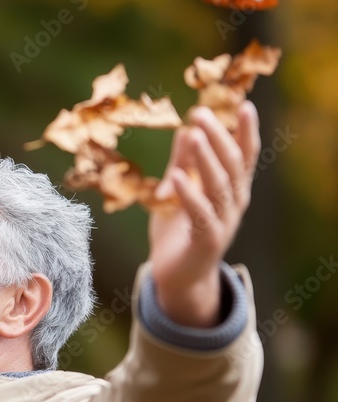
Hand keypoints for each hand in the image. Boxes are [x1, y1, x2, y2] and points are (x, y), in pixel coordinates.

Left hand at [148, 101, 259, 327]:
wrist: (175, 278)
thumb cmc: (177, 232)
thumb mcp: (176, 192)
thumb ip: (182, 164)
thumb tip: (187, 130)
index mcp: (231, 190)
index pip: (244, 156)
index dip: (245, 132)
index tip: (243, 105)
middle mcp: (234, 204)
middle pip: (233, 165)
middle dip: (220, 137)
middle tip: (202, 113)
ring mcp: (224, 222)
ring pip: (220, 186)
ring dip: (206, 158)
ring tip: (195, 134)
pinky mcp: (207, 242)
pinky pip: (200, 214)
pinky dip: (189, 194)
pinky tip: (177, 178)